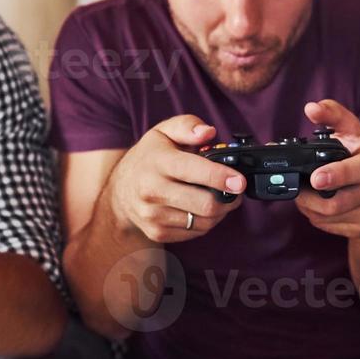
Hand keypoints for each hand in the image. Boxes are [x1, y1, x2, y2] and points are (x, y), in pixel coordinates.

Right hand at [107, 114, 245, 243]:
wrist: (120, 190)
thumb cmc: (149, 158)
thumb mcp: (163, 132)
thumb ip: (187, 126)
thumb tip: (208, 132)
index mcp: (158, 162)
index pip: (194, 171)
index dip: (222, 177)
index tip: (240, 181)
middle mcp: (152, 190)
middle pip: (205, 204)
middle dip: (228, 198)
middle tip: (236, 189)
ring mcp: (153, 215)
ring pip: (203, 222)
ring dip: (220, 211)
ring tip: (220, 197)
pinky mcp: (157, 232)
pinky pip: (194, 232)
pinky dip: (206, 222)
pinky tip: (202, 209)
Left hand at [294, 99, 359, 239]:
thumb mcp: (354, 132)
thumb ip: (333, 115)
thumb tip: (311, 108)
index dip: (338, 175)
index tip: (316, 178)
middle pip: (337, 202)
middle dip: (308, 196)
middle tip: (294, 185)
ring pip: (328, 216)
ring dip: (307, 205)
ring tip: (303, 191)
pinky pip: (328, 226)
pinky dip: (314, 215)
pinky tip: (316, 203)